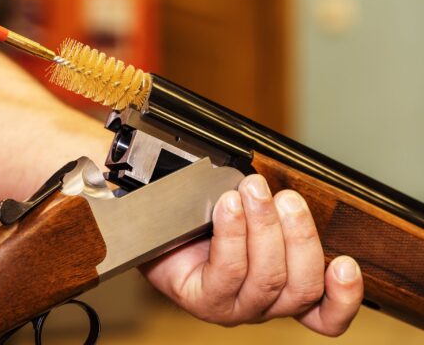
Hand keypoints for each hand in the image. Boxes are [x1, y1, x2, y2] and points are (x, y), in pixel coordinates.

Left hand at [141, 174, 363, 335]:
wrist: (158, 233)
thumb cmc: (209, 227)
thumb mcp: (254, 222)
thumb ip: (279, 218)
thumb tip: (292, 197)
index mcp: (285, 292)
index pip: (325, 315)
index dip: (344, 297)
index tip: (347, 264)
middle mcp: (264, 306)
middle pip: (301, 286)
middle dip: (299, 235)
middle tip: (286, 198)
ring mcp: (234, 307)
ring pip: (267, 277)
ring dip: (264, 226)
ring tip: (253, 191)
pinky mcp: (204, 301)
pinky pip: (227, 270)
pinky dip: (233, 234)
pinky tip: (228, 207)